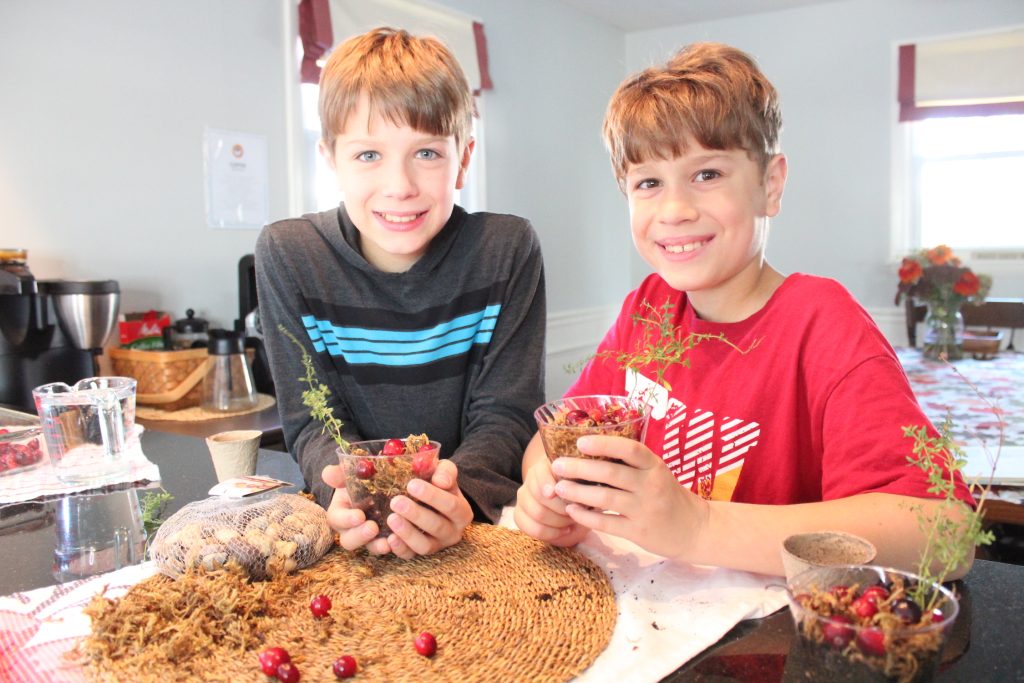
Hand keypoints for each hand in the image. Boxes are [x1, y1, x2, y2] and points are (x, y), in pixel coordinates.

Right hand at [322, 463, 391, 554]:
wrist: (385, 483)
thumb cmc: (363, 480)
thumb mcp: (351, 474)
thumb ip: (340, 474)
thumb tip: (328, 473)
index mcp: (340, 513)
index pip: (336, 519)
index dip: (346, 520)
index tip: (359, 516)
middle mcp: (352, 529)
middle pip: (349, 541)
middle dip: (360, 536)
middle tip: (373, 528)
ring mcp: (371, 538)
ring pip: (371, 548)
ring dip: (378, 546)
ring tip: (389, 541)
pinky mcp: (389, 541)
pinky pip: (392, 550)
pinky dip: (398, 548)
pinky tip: (404, 540)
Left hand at [384, 459, 473, 558]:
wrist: (432, 498)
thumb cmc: (437, 482)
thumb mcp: (444, 472)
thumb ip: (446, 471)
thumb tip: (440, 480)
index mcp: (462, 512)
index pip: (451, 506)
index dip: (432, 496)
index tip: (411, 484)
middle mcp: (453, 532)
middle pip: (437, 527)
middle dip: (416, 515)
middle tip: (396, 502)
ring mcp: (437, 545)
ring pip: (424, 546)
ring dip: (407, 533)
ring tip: (391, 518)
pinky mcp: (419, 553)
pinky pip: (410, 556)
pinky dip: (399, 549)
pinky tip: (388, 538)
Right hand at [514, 453, 588, 546]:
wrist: (577, 505)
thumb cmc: (584, 491)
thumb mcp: (587, 483)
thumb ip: (582, 481)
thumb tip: (581, 484)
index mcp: (546, 466)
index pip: (539, 473)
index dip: (546, 483)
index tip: (554, 492)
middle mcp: (531, 479)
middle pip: (538, 496)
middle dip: (561, 508)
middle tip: (576, 512)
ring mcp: (523, 497)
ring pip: (536, 513)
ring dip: (558, 521)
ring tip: (572, 521)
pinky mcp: (519, 514)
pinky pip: (529, 527)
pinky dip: (549, 533)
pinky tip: (563, 531)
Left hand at [550, 435, 708, 559]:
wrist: (694, 529)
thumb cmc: (668, 495)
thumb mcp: (657, 472)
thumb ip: (632, 463)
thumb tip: (592, 450)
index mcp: (655, 466)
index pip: (630, 449)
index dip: (604, 443)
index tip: (580, 442)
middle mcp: (651, 485)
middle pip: (611, 473)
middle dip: (580, 468)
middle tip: (557, 465)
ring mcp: (645, 510)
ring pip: (605, 498)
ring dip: (578, 491)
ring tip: (558, 487)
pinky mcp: (638, 532)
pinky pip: (607, 522)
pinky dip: (586, 516)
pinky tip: (572, 509)